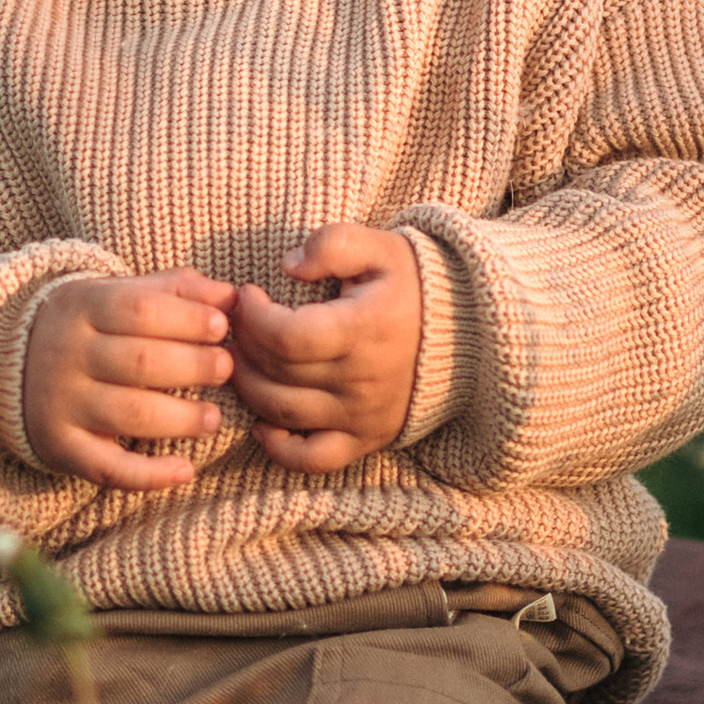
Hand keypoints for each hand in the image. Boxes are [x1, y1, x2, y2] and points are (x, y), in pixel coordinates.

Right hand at [19, 270, 235, 491]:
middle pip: (141, 362)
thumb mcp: (117, 294)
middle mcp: (66, 354)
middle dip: (193, 366)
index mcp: (82, 306)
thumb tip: (232, 295)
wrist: (7, 366)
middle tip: (227, 369)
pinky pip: (108, 466)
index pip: (140, 309)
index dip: (187, 318)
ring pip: (130, 413)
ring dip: (182, 419)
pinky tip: (185, 470)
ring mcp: (61, 403)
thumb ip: (174, 290)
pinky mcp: (61, 446)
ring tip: (213, 418)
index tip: (222, 325)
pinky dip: (149, 474)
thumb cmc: (87, 327)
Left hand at [228, 224, 420, 470]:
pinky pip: (311, 459)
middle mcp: (361, 380)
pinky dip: (278, 448)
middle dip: (243, 343)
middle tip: (237, 322)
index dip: (252, 317)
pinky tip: (262, 420)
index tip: (248, 296)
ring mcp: (362, 415)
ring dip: (247, 386)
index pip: (285, 337)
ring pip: (282, 412)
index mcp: (364, 330)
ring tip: (242, 356)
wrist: (466, 332)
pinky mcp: (365, 438)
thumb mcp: (379, 247)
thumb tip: (288, 266)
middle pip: (276, 372)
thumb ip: (332, 245)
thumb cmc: (412, 284)